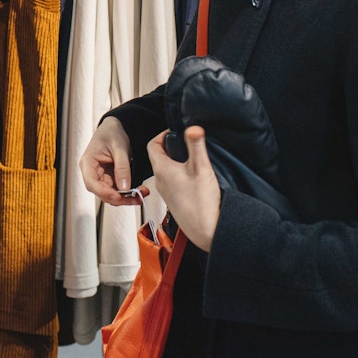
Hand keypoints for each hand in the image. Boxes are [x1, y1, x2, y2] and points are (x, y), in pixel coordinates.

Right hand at [80, 117, 149, 206]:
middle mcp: (91, 172)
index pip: (91, 183)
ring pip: (110, 194)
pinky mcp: (109, 179)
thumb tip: (124, 187)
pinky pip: (117, 190)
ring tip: (141, 194)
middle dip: (119, 198)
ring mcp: (100, 177)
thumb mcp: (119, 147)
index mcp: (88, 163)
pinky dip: (128, 192)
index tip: (118, 196)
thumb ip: (122, 167)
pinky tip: (138, 191)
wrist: (115, 127)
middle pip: (101, 192)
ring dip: (125, 197)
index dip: (104, 193)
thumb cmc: (112, 133)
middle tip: (136, 198)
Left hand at [148, 126, 220, 250]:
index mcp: (162, 170)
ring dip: (175, 161)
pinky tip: (194, 177)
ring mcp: (166, 191)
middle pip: (158, 157)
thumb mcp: (201, 168)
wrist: (205, 229)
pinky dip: (179, 174)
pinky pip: (172, 181)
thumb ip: (196, 146)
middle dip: (171, 147)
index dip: (162, 135)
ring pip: (165, 170)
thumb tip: (193, 128)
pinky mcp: (173, 200)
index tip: (175, 131)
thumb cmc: (201, 202)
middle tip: (185, 143)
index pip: (152, 145)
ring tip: (191, 158)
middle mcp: (160, 181)